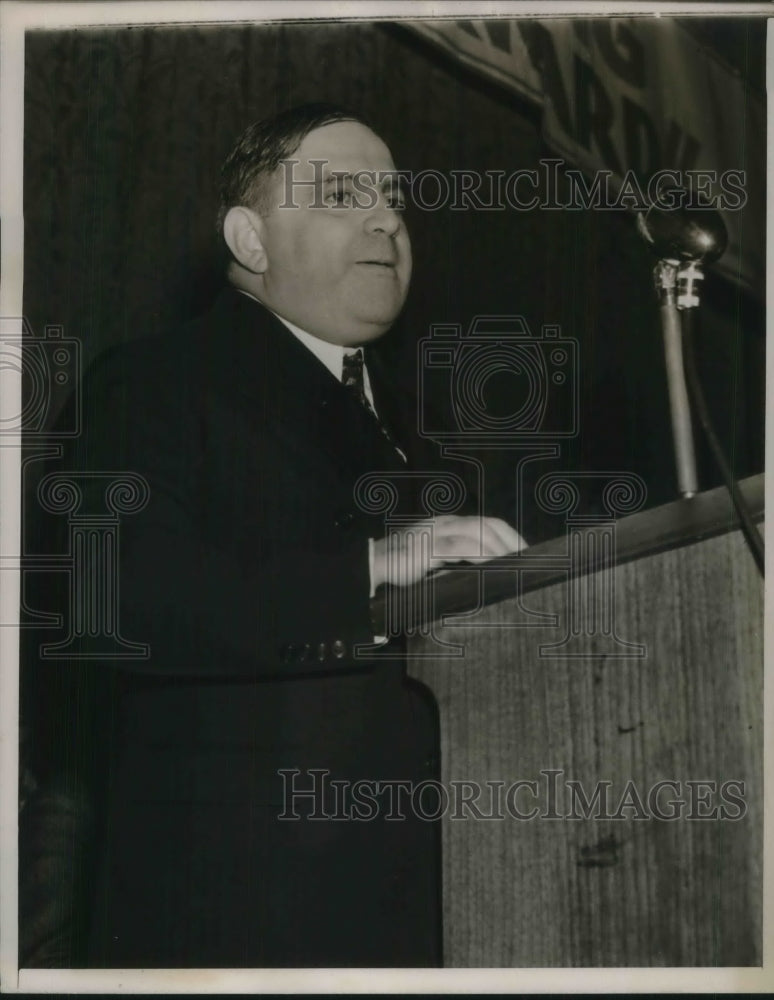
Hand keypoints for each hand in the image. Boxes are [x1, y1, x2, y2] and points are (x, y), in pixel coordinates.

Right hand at [372, 515, 525, 588]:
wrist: (371, 566)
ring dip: (501, 548)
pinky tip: (493, 566)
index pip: (485, 523)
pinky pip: (462, 547)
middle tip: (527, 559)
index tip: (524, 552)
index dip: (508, 535)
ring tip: (515, 564)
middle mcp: (445, 523)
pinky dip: (481, 555)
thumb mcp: (432, 561)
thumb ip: (453, 562)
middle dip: (511, 540)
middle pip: (488, 523)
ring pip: (479, 532)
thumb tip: (481, 576)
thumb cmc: (401, 568)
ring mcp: (437, 532)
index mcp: (447, 524)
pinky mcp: (429, 547)